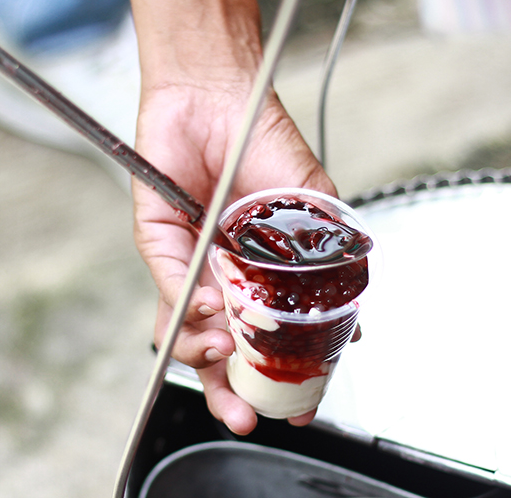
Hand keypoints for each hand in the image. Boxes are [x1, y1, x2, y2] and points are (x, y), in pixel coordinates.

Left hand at [133, 81, 340, 434]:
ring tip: (223, 361)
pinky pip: (168, 284)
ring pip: (186, 327)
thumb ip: (329, 259)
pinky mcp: (159, 241)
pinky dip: (186, 306)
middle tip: (245, 415)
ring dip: (203, 356)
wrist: (220, 94)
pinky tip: (208, 313)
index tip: (296, 407)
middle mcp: (223, 274)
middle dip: (229, 390)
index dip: (280, 375)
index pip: (267, 336)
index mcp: (260, 274)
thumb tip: (352, 322)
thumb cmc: (264, 140)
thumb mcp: (314, 206)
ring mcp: (190, 262)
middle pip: (220, 347)